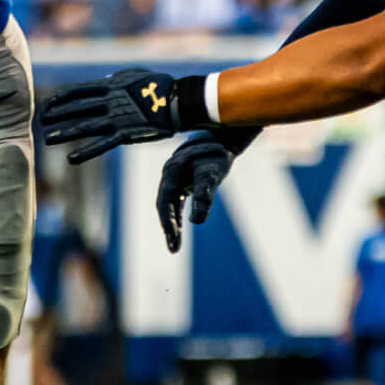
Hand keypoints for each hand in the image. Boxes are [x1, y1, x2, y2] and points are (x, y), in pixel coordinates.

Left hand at [40, 68, 181, 164]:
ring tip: (48, 139)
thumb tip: (105, 80)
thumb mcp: (134, 75)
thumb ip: (116, 79)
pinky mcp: (126, 134)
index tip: (47, 105)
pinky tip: (71, 158)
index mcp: (111, 85)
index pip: (79, 91)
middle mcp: (110, 101)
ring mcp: (117, 118)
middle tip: (41, 122)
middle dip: (57, 115)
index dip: (61, 99)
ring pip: (85, 126)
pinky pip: (102, 144)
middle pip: (77, 108)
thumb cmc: (159, 85)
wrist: (178, 101)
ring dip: (65, 133)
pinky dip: (86, 151)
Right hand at [157, 135, 235, 252]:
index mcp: (171, 173)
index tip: (173, 240)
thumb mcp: (212, 175)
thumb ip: (204, 196)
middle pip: (164, 206)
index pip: (165, 203)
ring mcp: (173, 179)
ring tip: (175, 245)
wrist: (220, 136)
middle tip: (174, 249)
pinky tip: (179, 230)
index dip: (168, 223)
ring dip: (171, 224)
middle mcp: (168, 176)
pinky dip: (176, 216)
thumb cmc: (215, 155)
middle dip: (168, 228)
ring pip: (168, 206)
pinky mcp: (180, 182)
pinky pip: (175, 202)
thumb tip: (197, 221)